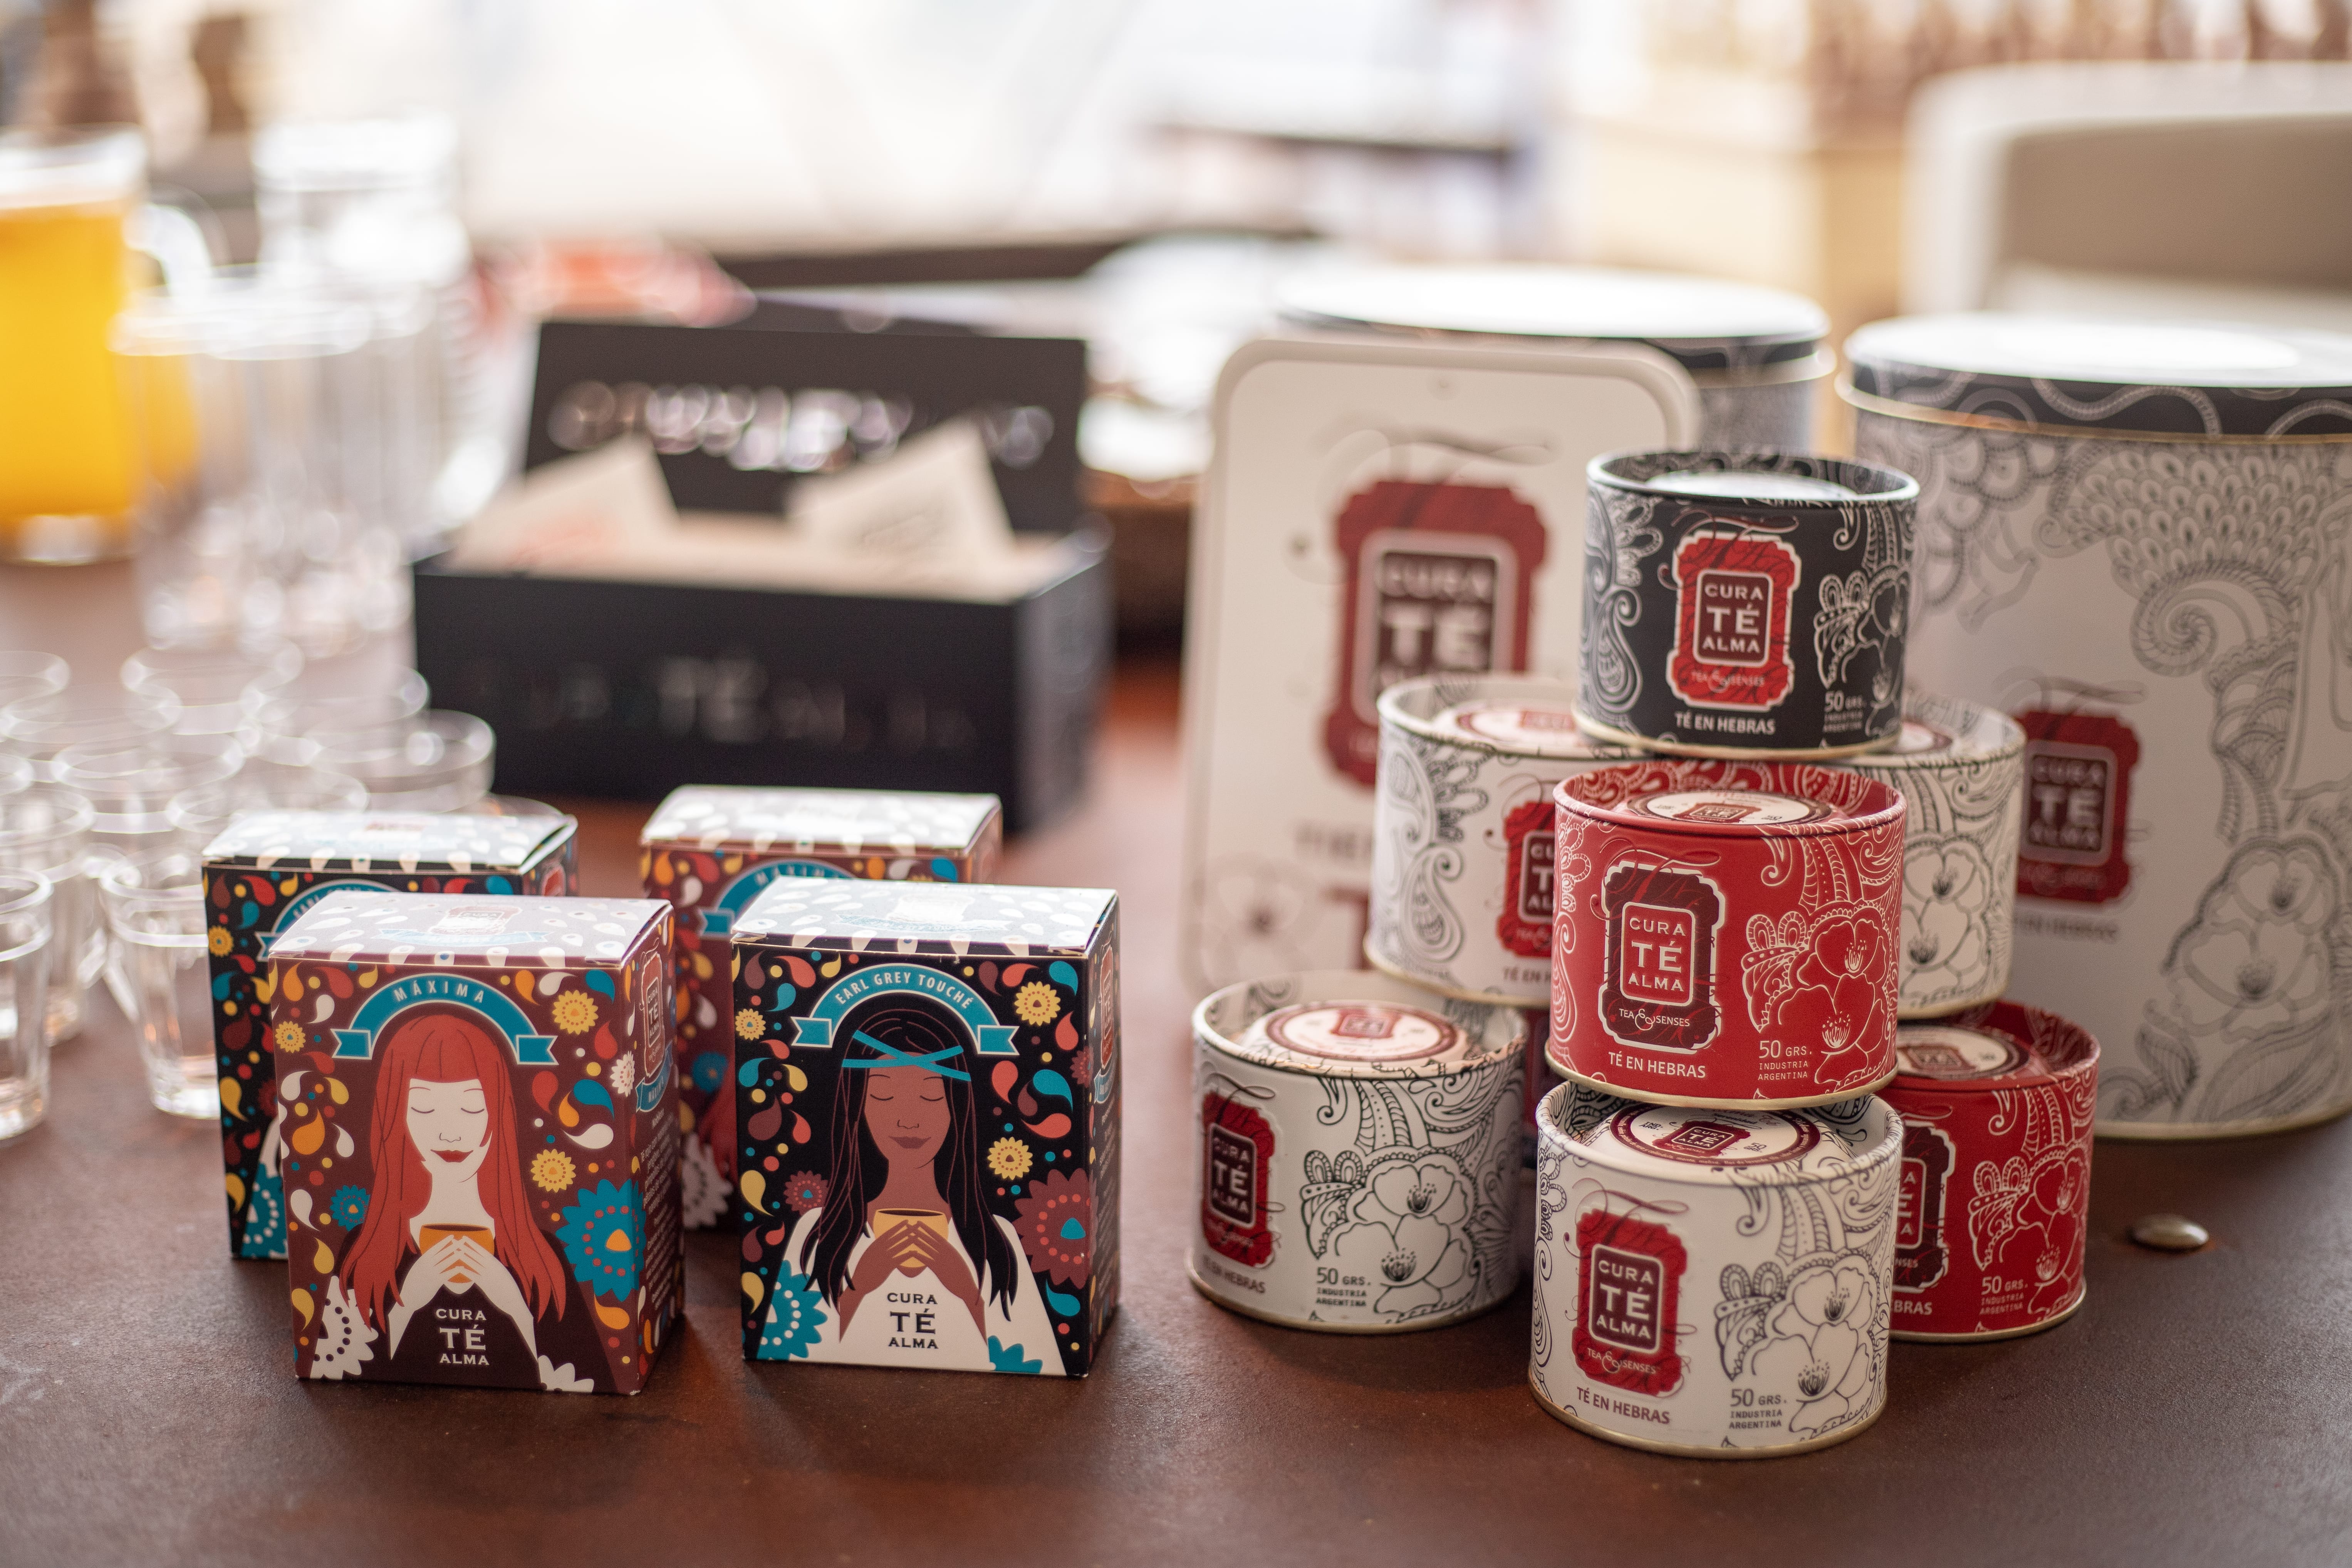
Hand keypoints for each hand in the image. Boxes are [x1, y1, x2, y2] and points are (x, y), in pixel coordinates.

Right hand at [399, 1235, 473, 1306]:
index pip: (434, 1248)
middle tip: (462, 1240)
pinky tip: (461, 1268)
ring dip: (455, 1256)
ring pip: (446, 1262)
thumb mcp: (416, 1270)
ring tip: (463, 1251)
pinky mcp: (435, 1282)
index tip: (451, 1236)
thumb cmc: (412, 1284)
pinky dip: (455, 1270)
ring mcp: (431, 1273)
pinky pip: (447, 1274)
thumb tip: (431, 1255)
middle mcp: (426, 1265)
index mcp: (421, 1261)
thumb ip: (424, 1262)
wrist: (407, 1299)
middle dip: (453, 1246)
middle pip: (442, 1253)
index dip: (444, 1242)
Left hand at [450, 1238, 538, 1358]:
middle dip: (468, 1247)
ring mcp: (489, 1276)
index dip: (474, 1244)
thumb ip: (493, 1271)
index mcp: (497, 1265)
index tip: (465, 1238)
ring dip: (465, 1256)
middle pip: (478, 1255)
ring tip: (456, 1250)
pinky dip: (466, 1271)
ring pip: (475, 1263)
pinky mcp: (486, 1285)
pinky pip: (474, 1276)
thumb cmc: (508, 1292)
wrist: (513, 1303)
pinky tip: (459, 1267)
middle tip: (458, 1239)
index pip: (483, 1252)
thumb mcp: (502, 1277)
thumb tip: (486, 1266)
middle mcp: (493, 1269)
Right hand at [850, 1223, 916, 1294]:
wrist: (859, 1283)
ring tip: (918, 1235)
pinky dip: (908, 1255)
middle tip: (917, 1224)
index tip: (906, 1221)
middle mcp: (880, 1249)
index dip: (898, 1226)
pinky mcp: (888, 1266)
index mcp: (874, 1245)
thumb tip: (881, 1243)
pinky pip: (900, 1258)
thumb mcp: (868, 1255)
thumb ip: (876, 1249)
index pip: (889, 1233)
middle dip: (907, 1230)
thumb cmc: (863, 1270)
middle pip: (897, 1237)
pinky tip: (914, 1252)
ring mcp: (884, 1257)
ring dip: (910, 1240)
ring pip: (900, 1246)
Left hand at [896, 1224, 984, 1335]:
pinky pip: (927, 1260)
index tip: (920, 1223)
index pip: (937, 1237)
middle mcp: (946, 1253)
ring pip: (927, 1248)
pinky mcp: (938, 1269)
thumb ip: (949, 1255)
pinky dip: (919, 1256)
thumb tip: (943, 1251)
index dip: (927, 1229)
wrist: (966, 1287)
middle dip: (920, 1232)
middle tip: (911, 1225)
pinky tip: (911, 1252)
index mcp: (951, 1249)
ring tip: (909, 1235)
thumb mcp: (956, 1262)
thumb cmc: (962, 1276)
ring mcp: (942, 1260)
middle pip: (930, 1240)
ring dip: (918, 1241)